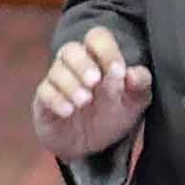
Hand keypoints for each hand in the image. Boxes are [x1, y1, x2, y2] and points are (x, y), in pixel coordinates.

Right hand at [30, 26, 151, 161]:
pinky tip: (68, 111)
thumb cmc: (113, 115)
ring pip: (56, 71)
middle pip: (70, 49)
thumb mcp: (135, 101)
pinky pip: (44, 93)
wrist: (93, 146)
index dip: (106, 48)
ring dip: (70, 84)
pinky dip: (56, 100)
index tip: (118, 69)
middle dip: (82, 64)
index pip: (97, 38)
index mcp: (99, 59)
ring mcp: (57, 83)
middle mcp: (75, 66)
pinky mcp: (44, 102)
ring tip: (84, 101)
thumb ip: (140, 84)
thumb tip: (133, 73)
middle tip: (94, 81)